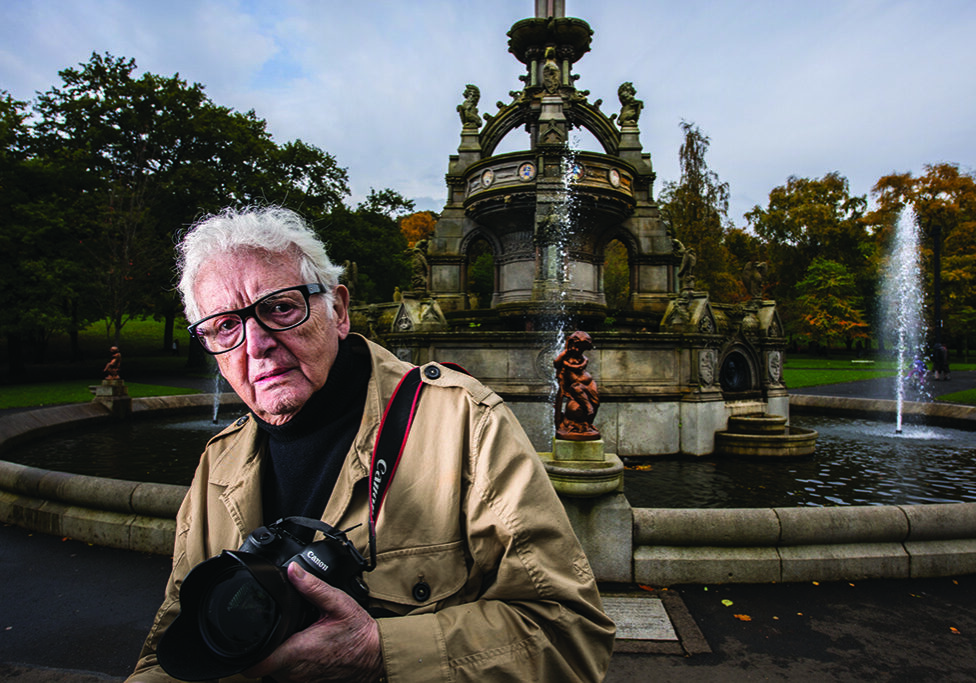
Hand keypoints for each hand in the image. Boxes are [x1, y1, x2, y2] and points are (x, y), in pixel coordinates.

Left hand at [243, 562, 383, 681]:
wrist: (377, 655)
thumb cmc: (359, 632)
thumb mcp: (338, 603)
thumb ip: (312, 587)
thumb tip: (293, 571)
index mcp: (299, 650)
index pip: (256, 664)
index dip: (245, 655)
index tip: (245, 642)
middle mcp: (297, 671)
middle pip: (263, 664)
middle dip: (265, 647)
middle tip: (277, 629)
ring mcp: (303, 681)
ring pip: (275, 671)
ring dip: (279, 655)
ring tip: (292, 637)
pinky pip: (290, 676)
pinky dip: (291, 663)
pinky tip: (303, 648)